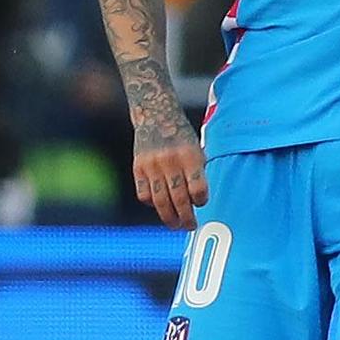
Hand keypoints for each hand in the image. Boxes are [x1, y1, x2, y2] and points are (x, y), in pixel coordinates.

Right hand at [134, 115, 207, 229]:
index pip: (198, 188)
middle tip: (190, 226)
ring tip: (175, 224)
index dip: (201, 200)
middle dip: (186, 218)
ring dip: (169, 217)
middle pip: (179, 199)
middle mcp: (170, 161)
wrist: (155, 113)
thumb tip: (199, 202)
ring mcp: (152, 165)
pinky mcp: (138, 168)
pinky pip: (144, 194)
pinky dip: (151, 203)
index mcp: (189, 155)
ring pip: (160, 201)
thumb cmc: (180, 134)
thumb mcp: (196, 147)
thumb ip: (197, 172)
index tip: (201, 203)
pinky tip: (158, 205)